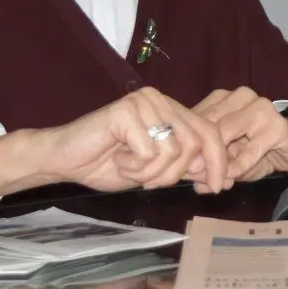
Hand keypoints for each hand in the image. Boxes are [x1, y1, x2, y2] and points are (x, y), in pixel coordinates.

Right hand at [41, 88, 228, 194]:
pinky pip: (149, 151)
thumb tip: (223, 175)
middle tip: (150, 182)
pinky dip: (134, 166)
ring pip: (173, 150)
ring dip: (151, 172)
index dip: (218, 162)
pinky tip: (117, 158)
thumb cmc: (108, 164)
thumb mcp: (156, 170)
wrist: (64, 161)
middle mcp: (161, 100)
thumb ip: (186, 167)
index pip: (210, 132)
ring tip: (129, 167)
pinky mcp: (126, 110)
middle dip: (176, 174)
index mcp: (171, 109)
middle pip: (195, 143)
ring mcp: (144, 102)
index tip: (217, 188)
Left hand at [193, 87, 287, 183]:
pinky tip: (231, 180)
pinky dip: (238, 167)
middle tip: (195, 181)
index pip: (195, 118)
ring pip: (225, 135)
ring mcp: (259, 107)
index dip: (187, 146)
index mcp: (223, 98)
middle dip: (200, 157)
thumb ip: (212, 167)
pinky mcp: (276, 124)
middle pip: (208, 126)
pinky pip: (249, 150)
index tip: (179, 171)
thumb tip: (195, 185)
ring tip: (212, 182)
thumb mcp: (230, 160)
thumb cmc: (260, 150)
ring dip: (217, 163)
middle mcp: (240, 96)